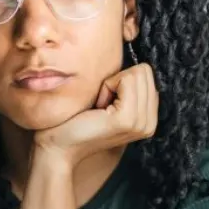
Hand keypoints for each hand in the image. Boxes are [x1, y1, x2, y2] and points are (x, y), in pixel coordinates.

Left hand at [32, 63, 157, 167]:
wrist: (58, 147)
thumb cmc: (76, 120)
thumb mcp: (108, 100)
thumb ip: (127, 87)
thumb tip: (133, 61)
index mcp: (148, 118)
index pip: (147, 74)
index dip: (121, 81)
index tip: (105, 101)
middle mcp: (150, 123)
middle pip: (144, 71)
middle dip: (118, 80)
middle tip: (101, 103)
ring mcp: (141, 123)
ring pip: (137, 73)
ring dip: (112, 84)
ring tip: (99, 107)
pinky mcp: (127, 119)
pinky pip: (126, 79)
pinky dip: (107, 87)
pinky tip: (98, 107)